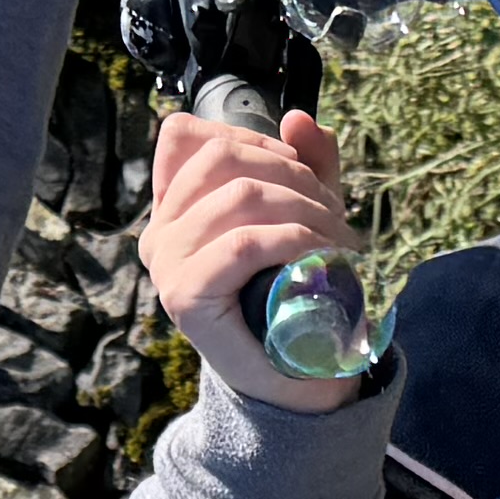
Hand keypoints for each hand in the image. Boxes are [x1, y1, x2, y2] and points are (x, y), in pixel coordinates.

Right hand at [145, 107, 363, 400]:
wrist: (294, 381)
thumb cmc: (293, 295)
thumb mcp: (303, 215)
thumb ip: (305, 165)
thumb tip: (298, 117)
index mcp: (173, 208)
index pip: (185, 136)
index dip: (247, 137)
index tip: (295, 166)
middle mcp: (159, 232)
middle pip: (221, 158)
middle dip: (292, 173)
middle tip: (335, 213)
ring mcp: (167, 265)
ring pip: (239, 196)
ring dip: (305, 209)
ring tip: (340, 240)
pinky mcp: (186, 296)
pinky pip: (242, 243)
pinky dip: (292, 240)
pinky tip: (322, 256)